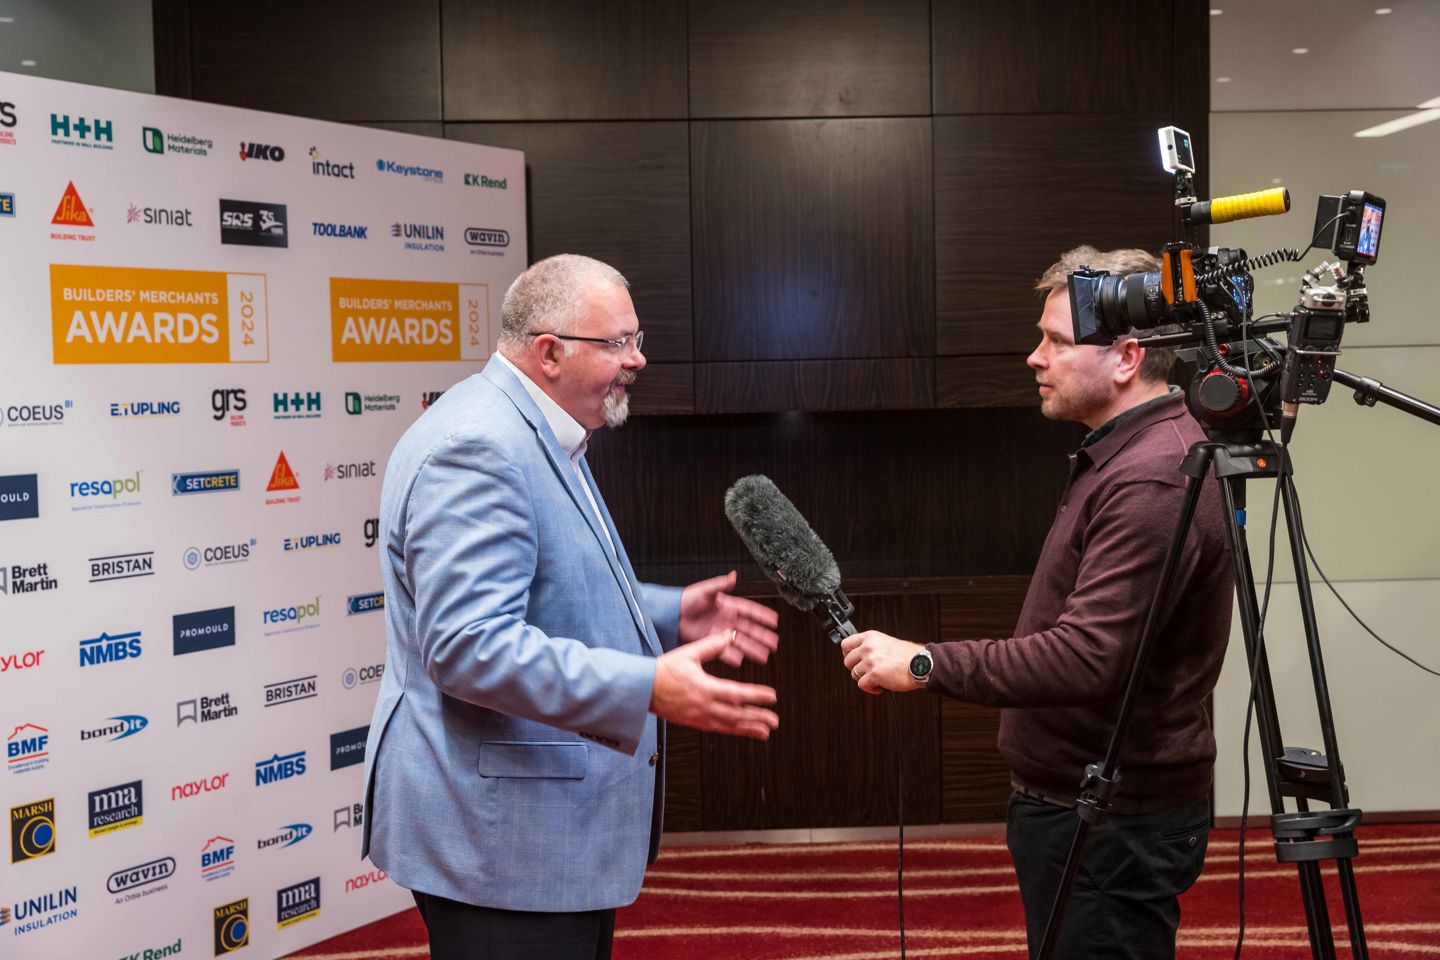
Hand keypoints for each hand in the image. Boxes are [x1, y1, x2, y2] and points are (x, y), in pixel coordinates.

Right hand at [651, 634, 779, 739]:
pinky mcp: (694, 723)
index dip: (756, 696)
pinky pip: (718, 729)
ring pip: (729, 725)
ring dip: (749, 729)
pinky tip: (742, 731)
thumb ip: (712, 645)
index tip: (772, 696)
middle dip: (758, 717)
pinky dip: (733, 731)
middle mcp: (704, 706)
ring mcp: (699, 717)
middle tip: (774, 720)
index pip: (737, 694)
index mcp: (705, 687)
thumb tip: (729, 635)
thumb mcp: (689, 653)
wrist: (642, 689)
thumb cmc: (664, 670)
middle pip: (737, 714)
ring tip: (765, 731)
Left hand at [679, 571, 779, 667]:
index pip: (750, 611)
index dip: (762, 615)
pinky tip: (740, 660)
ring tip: (764, 656)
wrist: (672, 613)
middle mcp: (727, 619)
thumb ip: (721, 584)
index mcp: (729, 605)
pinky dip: (732, 655)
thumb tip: (734, 575)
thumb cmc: (688, 598)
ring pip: (741, 641)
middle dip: (762, 637)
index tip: (775, 621)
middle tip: (775, 644)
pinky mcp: (711, 640)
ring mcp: (720, 631)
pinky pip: (724, 649)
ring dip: (752, 649)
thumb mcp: (706, 590)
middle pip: (749, 629)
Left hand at [840, 630, 926, 694]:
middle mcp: (868, 647)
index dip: (848, 655)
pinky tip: (880, 686)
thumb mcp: (886, 642)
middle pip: (847, 662)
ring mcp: (870, 661)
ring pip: (854, 675)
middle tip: (868, 672)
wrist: (921, 664)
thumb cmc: (908, 655)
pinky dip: (871, 688)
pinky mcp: (874, 674)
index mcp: (870, 637)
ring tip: (877, 679)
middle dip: (857, 669)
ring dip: (865, 679)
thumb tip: (858, 656)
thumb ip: (871, 646)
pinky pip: (862, 685)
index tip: (853, 660)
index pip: (845, 644)